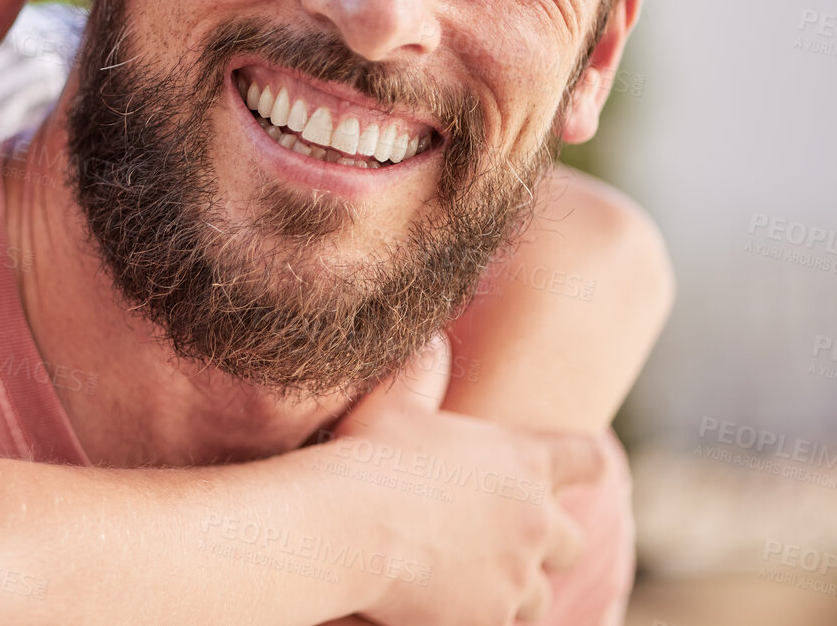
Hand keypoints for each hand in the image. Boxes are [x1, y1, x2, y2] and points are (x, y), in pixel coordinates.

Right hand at [333, 338, 604, 625]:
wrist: (349, 529)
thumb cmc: (370, 458)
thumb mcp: (395, 404)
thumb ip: (422, 373)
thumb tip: (430, 339)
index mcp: (524, 463)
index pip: (587, 460)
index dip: (584, 466)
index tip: (581, 471)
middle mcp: (534, 523)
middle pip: (570, 542)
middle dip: (545, 544)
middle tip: (510, 541)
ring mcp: (516, 578)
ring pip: (537, 596)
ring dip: (513, 590)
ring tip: (473, 583)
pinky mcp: (489, 621)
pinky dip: (480, 618)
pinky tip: (447, 608)